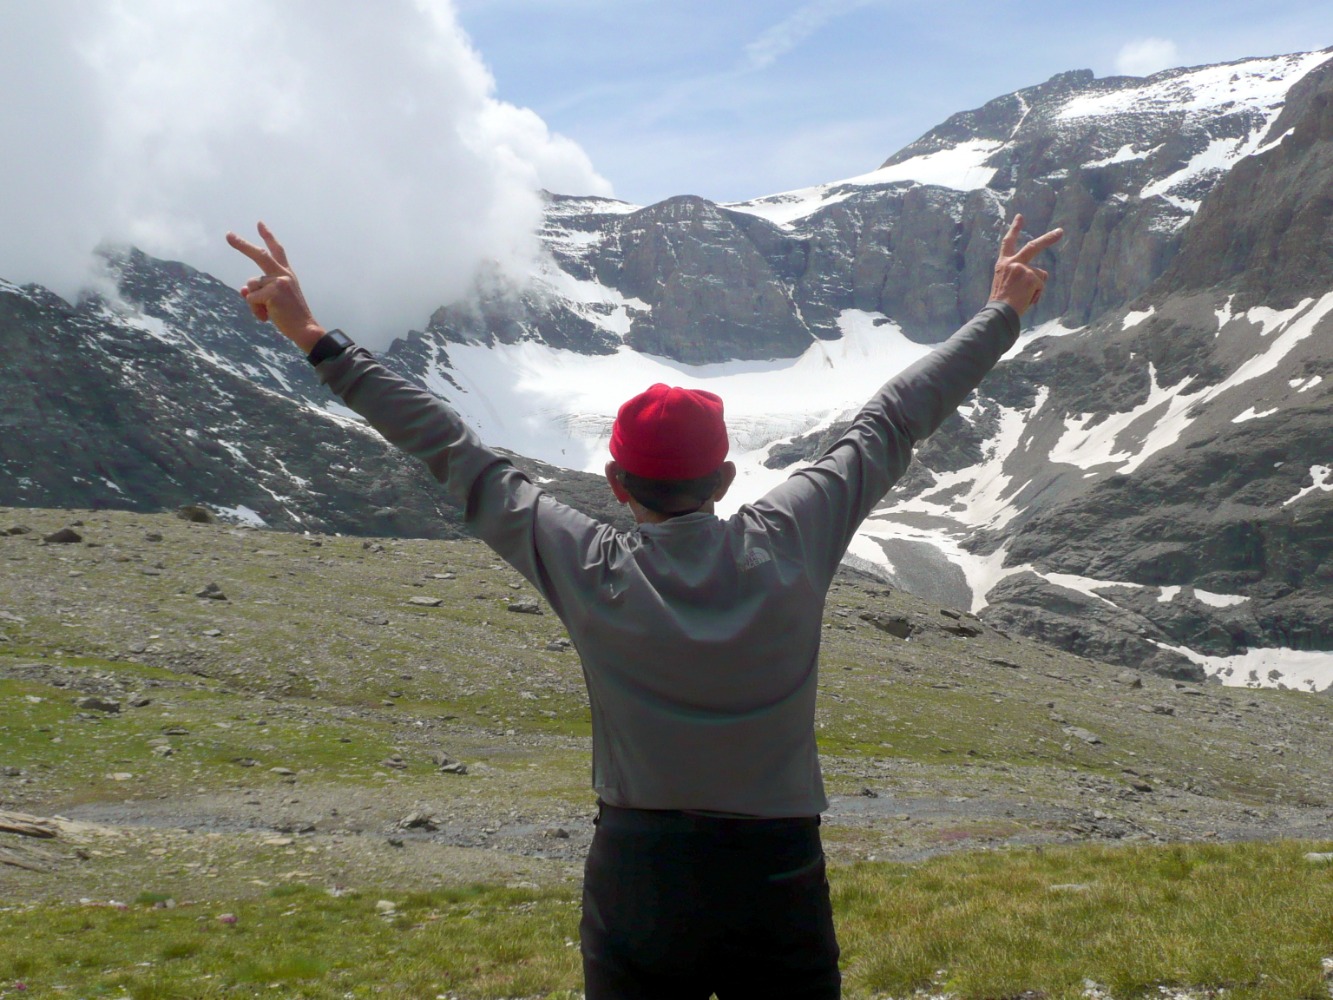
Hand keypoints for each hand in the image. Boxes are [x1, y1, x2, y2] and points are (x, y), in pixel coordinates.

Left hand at [226, 222, 325, 352]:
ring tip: (268, 312)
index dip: (268, 237)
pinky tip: (268, 316)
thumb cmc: (290, 316)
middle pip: (260, 255)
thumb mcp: (274, 300)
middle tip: (228, 235)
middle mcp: (283, 274)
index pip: (277, 251)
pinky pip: (251, 298)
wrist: (304, 328)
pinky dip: (256, 310)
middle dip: (242, 245)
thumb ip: (259, 291)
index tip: (259, 224)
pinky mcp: (273, 292)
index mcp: (287, 274)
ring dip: (254, 302)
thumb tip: (243, 290)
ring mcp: (279, 281)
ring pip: (251, 286)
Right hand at [990, 214, 1062, 316]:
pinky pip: (1041, 285)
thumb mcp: (1005, 284)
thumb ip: (1019, 274)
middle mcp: (1012, 262)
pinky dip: (1036, 295)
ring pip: (1040, 275)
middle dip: (1048, 238)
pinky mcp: (1031, 276)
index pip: (1008, 242)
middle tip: (1060, 231)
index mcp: (1002, 264)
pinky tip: (1026, 300)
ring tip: (1022, 298)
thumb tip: (1041, 276)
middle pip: (1033, 246)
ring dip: (1036, 287)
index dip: (1014, 229)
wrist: (999, 313)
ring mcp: (1022, 268)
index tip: (1020, 217)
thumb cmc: (1001, 303)